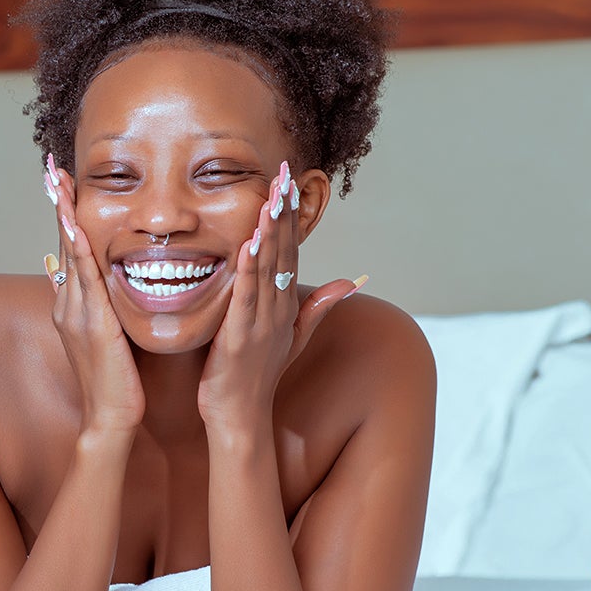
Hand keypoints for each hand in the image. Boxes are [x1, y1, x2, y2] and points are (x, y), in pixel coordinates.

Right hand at [44, 154, 144, 440]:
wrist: (110, 419)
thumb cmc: (115, 381)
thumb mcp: (106, 337)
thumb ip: (102, 309)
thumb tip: (102, 287)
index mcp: (73, 306)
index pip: (68, 250)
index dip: (64, 215)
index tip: (61, 182)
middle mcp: (68, 304)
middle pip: (62, 243)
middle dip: (57, 204)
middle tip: (52, 167)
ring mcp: (75, 313)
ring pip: (69, 254)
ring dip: (64, 217)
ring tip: (58, 183)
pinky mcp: (90, 324)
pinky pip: (84, 280)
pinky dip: (78, 251)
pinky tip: (76, 228)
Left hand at [197, 161, 359, 438]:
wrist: (240, 417)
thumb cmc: (256, 376)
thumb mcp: (291, 336)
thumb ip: (316, 306)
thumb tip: (350, 282)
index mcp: (284, 306)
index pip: (291, 252)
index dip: (291, 217)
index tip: (290, 182)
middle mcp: (278, 310)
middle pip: (284, 252)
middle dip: (284, 212)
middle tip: (284, 173)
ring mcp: (262, 324)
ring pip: (268, 270)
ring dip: (270, 233)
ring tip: (271, 199)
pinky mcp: (240, 338)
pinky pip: (246, 298)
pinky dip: (249, 271)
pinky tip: (249, 245)